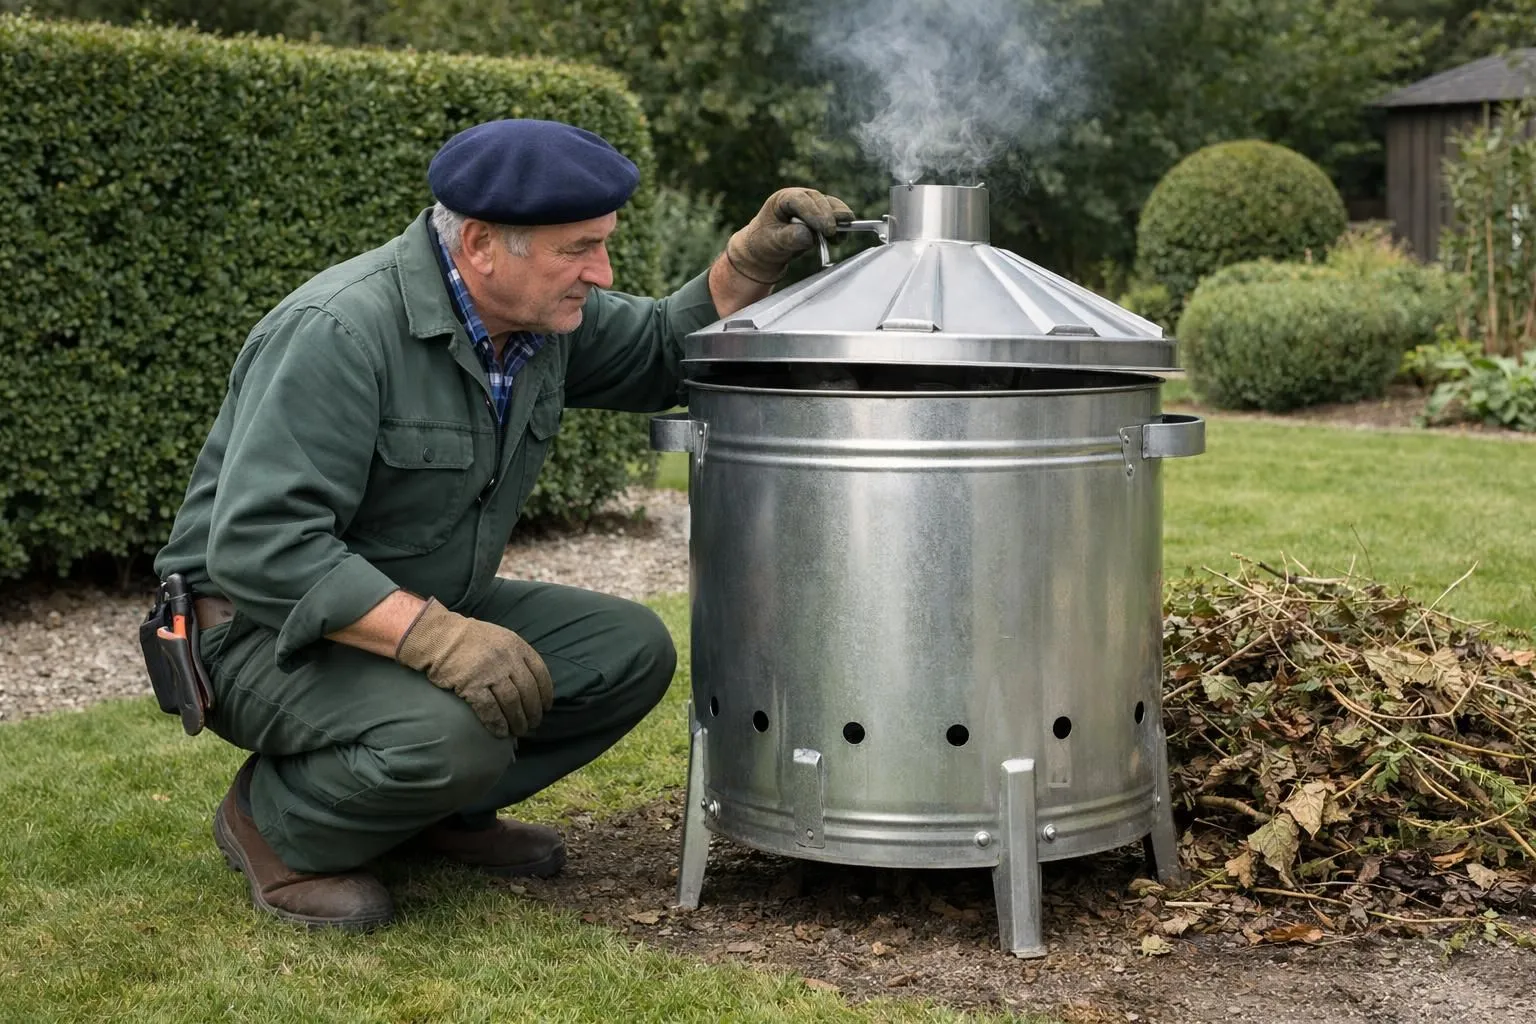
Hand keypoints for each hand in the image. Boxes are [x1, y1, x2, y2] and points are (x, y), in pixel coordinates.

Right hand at [395, 599, 553, 738]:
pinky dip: (497, 723)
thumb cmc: (469, 638)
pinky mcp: (472, 686)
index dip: (545, 693)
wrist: (439, 636)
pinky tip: (500, 732)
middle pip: (528, 692)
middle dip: (533, 712)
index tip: (546, 706)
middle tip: (533, 724)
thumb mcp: (500, 638)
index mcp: (517, 645)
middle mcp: (507, 659)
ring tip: (519, 731)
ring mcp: (490, 672)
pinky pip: (490, 709)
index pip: (540, 673)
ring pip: (512, 703)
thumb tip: (528, 680)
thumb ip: (515, 655)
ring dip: (517, 721)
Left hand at [725, 187, 854, 283]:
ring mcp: (813, 205)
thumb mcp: (772, 242)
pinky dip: (842, 226)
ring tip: (839, 237)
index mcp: (782, 199)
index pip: (799, 200)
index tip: (824, 227)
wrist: (767, 248)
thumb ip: (789, 237)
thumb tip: (809, 235)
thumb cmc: (765, 242)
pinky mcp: (823, 215)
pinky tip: (840, 239)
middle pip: (818, 199)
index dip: (813, 212)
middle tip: (832, 232)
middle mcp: (800, 197)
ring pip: (831, 205)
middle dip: (828, 215)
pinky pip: (837, 216)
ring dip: (839, 220)